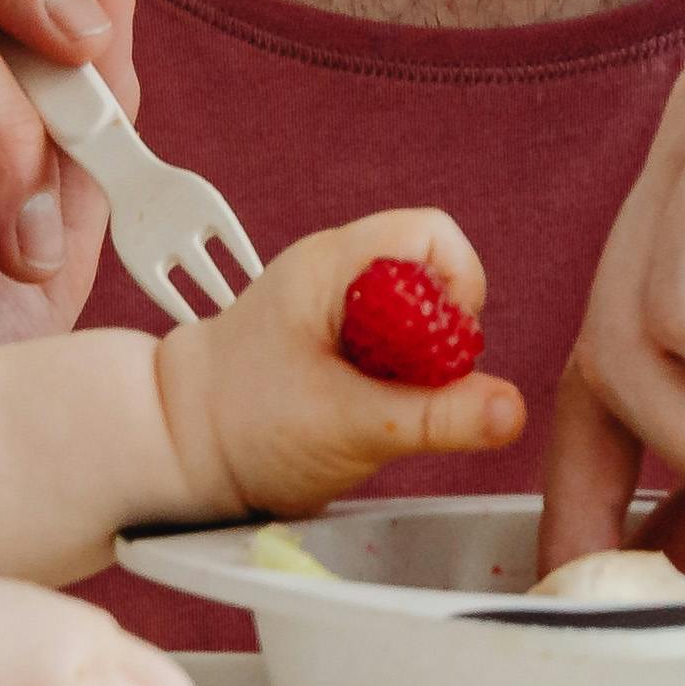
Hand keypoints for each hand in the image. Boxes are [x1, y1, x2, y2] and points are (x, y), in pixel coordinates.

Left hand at [157, 212, 533, 513]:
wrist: (172, 449)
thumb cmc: (239, 427)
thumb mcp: (349, 426)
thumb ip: (434, 418)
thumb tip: (512, 410)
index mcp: (334, 264)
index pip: (434, 236)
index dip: (458, 290)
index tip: (445, 353)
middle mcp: (337, 272)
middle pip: (434, 276)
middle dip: (441, 339)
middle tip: (408, 390)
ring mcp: (336, 305)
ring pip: (419, 316)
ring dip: (418, 365)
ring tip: (377, 404)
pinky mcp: (337, 341)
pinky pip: (396, 345)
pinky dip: (397, 379)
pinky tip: (365, 409)